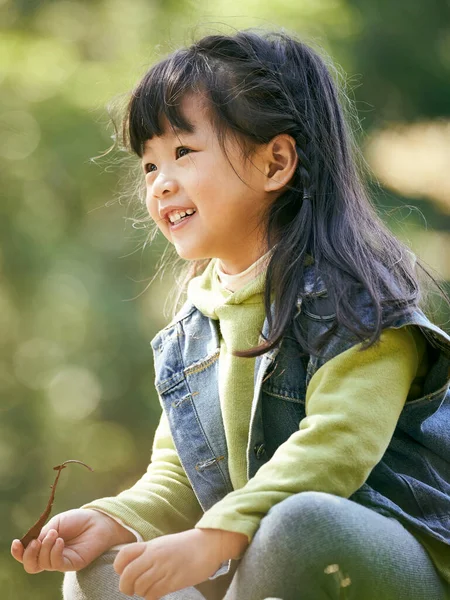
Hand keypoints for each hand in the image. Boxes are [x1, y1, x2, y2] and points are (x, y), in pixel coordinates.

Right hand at [10, 508, 134, 573]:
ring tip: (55, 534)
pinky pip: (57, 564)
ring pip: (42, 564)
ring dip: (45, 548)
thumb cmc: (78, 520)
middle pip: (31, 565)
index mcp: (45, 545)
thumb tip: (31, 544)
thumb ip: (42, 534)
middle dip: (28, 555)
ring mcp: (61, 561)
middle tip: (35, 542)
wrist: (98, 520)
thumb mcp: (56, 524)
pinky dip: (54, 552)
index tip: (16, 542)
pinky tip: (60, 541)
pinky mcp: (72, 564)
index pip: (27, 555)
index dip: (18, 552)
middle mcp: (51, 555)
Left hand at [114, 529, 225, 598]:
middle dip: (126, 586)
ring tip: (148, 589)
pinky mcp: (174, 581)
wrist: (208, 544)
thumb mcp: (164, 543)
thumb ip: (149, 553)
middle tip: (130, 589)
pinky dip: (151, 596)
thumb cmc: (186, 545)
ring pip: (140, 587)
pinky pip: (154, 594)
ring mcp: (164, 568)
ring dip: (141, 592)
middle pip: (128, 575)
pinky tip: (157, 592)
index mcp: (151, 545)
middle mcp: (154, 556)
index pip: (124, 555)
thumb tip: (133, 567)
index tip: (122, 572)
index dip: (118, 566)